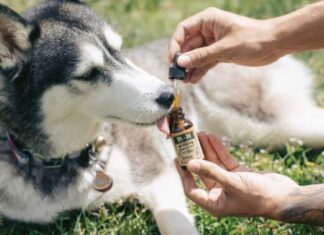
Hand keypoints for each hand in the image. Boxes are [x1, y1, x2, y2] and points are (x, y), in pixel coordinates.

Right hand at [168, 8, 282, 82]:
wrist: (274, 44)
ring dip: (190, 67)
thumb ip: (202, 56)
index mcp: (208, 20)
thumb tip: (180, 63)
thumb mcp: (225, 48)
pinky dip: (200, 70)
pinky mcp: (220, 53)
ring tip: (184, 80)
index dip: (175, 45)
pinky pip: (205, 62)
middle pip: (188, 45)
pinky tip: (194, 80)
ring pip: (196, 55)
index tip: (172, 60)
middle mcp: (208, 30)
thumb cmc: (253, 38)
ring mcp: (213, 42)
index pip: (183, 30)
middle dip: (182, 60)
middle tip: (176, 75)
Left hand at [176, 132, 298, 218]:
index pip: (191, 189)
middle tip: (187, 142)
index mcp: (215, 203)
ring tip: (199, 134)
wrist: (284, 196)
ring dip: (206, 149)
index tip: (178, 159)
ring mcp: (228, 183)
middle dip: (195, 156)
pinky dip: (218, 149)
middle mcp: (219, 194)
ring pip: (213, 164)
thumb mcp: (232, 183)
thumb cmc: (258, 196)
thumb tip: (190, 164)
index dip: (184, 174)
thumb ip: (211, 172)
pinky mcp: (238, 174)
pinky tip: (212, 137)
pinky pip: (224, 160)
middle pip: (201, 172)